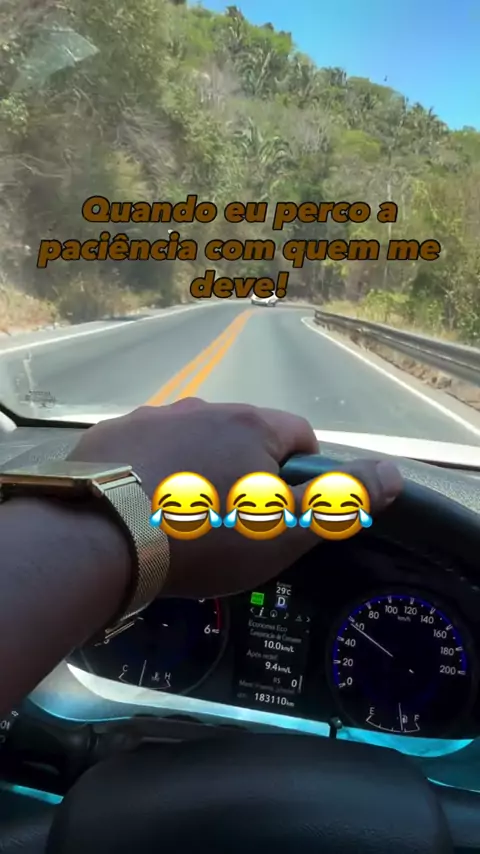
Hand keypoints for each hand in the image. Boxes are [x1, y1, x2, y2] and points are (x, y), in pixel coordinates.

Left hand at [68, 398, 402, 597]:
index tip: (286, 510)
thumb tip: (393, 472)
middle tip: (232, 522)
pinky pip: (146, 448)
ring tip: (182, 518)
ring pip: (192, 440)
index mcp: (252, 425)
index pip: (299, 436)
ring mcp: (151, 417)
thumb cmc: (204, 536)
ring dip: (197, 468)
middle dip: (246, 472)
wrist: (101, 536)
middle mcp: (204, 408)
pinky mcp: (109, 434)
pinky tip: (141, 505)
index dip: (301, 473)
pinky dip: (153, 470)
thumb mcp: (285, 530)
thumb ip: (341, 500)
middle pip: (243, 435)